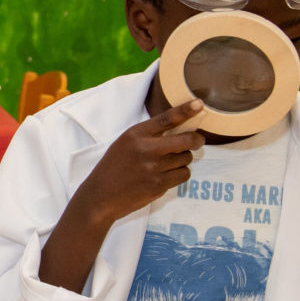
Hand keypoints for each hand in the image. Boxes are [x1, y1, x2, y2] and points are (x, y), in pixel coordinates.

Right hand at [76, 99, 205, 228]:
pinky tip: (167, 175)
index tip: (199, 104)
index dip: (185, 110)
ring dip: (183, 160)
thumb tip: (180, 129)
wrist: (100, 196)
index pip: (166, 119)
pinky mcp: (159, 185)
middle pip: (185, 140)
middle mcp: (146, 149)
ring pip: (186, 158)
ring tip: (169, 163)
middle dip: (196, 140)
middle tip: (197, 140)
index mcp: (135, 135)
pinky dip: (180, 174)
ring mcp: (154, 168)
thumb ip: (148, 136)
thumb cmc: (113, 167)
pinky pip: (183, 174)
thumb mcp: (124, 144)